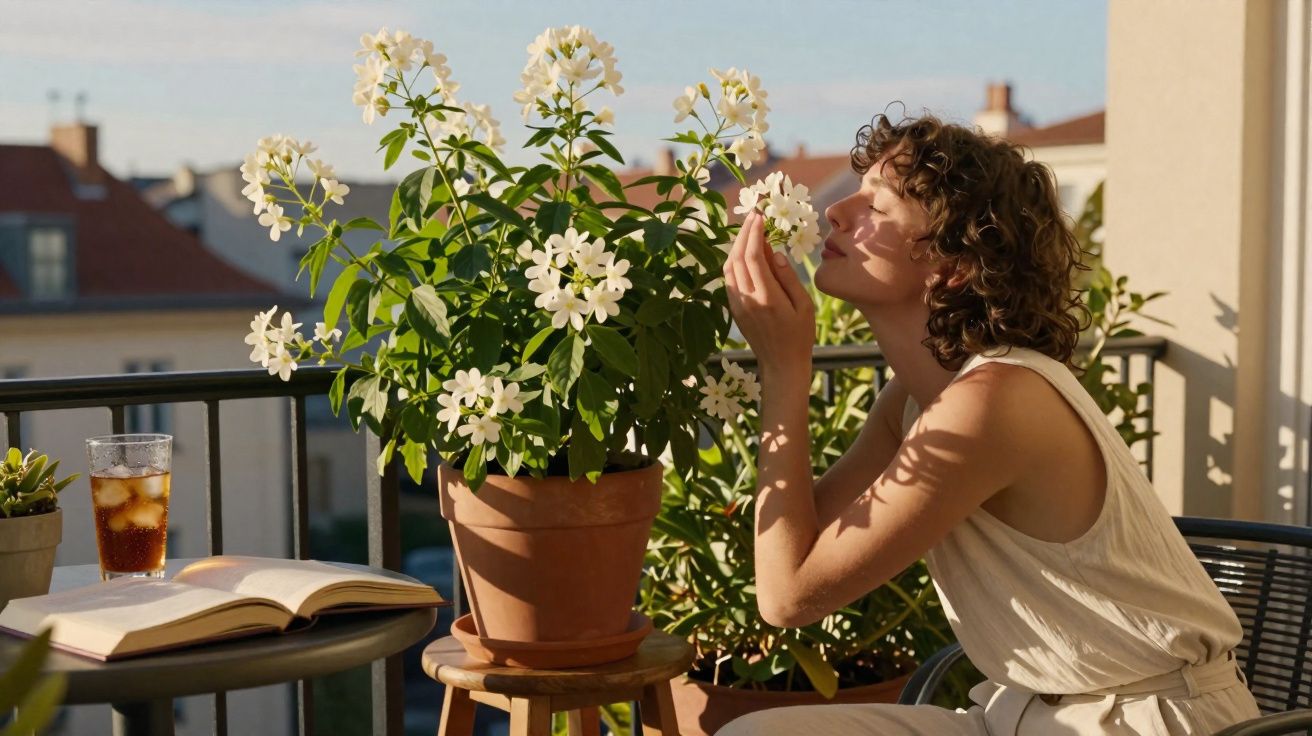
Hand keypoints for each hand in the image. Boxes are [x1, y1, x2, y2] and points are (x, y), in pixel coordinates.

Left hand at [723, 211, 815, 381]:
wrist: (781, 364)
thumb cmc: (800, 335)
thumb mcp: (804, 306)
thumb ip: (789, 278)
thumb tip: (776, 253)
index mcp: (768, 298)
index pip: (755, 256)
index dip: (755, 233)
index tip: (760, 216)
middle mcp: (748, 299)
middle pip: (738, 257)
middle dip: (744, 232)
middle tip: (753, 215)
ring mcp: (737, 304)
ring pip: (729, 266)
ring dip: (736, 245)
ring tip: (749, 229)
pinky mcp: (734, 309)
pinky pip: (728, 278)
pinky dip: (733, 260)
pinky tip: (743, 251)